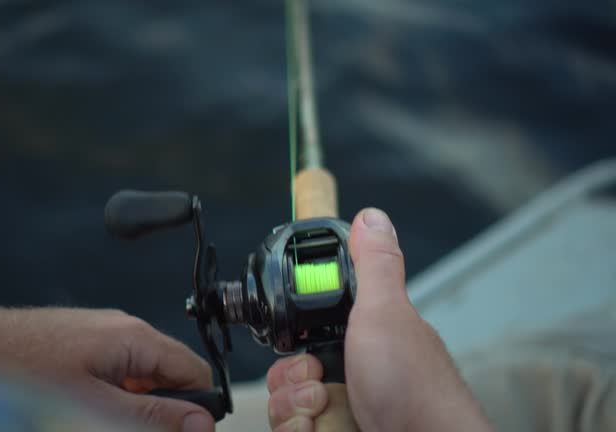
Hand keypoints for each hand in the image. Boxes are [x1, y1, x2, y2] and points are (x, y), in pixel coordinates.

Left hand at [0, 307, 214, 431]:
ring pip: (141, 378)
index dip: (197, 409)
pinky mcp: (82, 344)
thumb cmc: (20, 370)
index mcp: (135, 337)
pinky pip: (115, 373)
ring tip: (99, 420)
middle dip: (161, 412)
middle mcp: (123, 329)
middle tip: (127, 429)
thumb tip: (200, 423)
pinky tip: (88, 412)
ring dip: (134, 408)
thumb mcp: (94, 407)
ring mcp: (101, 334)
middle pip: (168, 376)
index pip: (193, 372)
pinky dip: (112, 397)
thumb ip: (151, 417)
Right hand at [267, 208, 491, 431]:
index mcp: (358, 343)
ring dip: (294, 410)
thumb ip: (374, 265)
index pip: (299, 339)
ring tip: (328, 410)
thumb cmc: (416, 390)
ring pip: (281, 408)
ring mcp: (341, 413)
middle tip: (320, 381)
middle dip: (291, 382)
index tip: (307, 353)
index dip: (292, 346)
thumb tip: (371, 217)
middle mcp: (347, 380)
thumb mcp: (387, 314)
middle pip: (283, 375)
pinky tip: (327, 431)